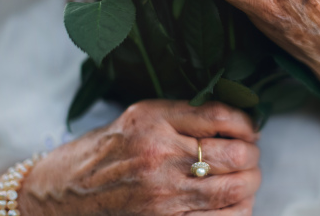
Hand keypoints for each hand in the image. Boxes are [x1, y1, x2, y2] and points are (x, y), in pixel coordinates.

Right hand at [18, 100, 260, 214]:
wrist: (66, 192)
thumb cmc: (109, 149)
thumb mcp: (143, 115)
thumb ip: (187, 113)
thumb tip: (237, 119)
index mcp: (155, 122)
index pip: (222, 117)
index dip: (247, 123)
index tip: (250, 129)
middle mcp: (160, 158)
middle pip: (237, 156)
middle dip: (253, 155)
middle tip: (250, 154)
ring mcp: (164, 197)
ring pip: (235, 191)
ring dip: (250, 183)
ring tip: (245, 177)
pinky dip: (238, 210)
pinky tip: (232, 201)